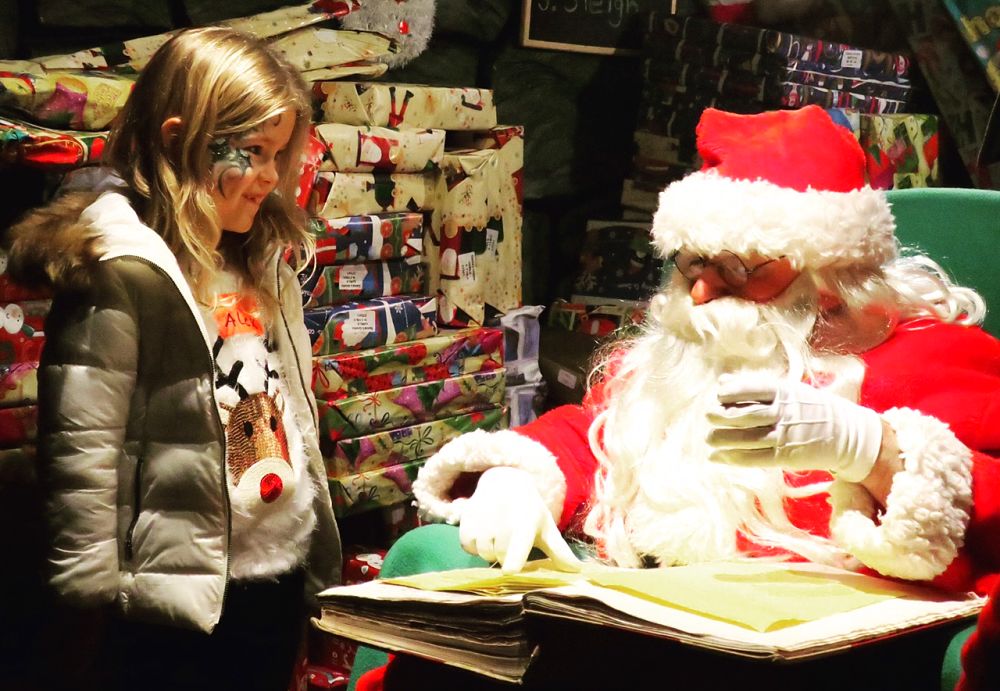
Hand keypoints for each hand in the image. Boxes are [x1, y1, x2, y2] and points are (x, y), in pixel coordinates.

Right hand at [459, 466, 580, 573]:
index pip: (518, 543)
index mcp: (527, 522)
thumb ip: (559, 551)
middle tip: (511, 541)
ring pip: (483, 552)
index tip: (510, 570)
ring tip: (498, 536)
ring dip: (489, 550)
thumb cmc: (529, 511)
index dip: (514, 558)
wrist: (505, 482)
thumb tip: (577, 571)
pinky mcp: (466, 518)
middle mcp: (503, 518)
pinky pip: (467, 546)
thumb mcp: (546, 527)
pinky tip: (483, 531)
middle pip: (500, 555)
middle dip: (505, 555)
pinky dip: (474, 545)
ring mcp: (482, 517)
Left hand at [706, 375, 882, 481]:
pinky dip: (733, 458)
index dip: (733, 391)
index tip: (718, 394)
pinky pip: (755, 458)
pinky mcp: (787, 456)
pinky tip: (718, 457)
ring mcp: (787, 436)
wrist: (848, 436)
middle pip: (747, 415)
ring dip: (724, 440)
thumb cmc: (813, 409)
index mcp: (787, 392)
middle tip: (707, 416)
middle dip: (723, 416)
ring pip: (748, 438)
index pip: (754, 389)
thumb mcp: (790, 391)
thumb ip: (756, 387)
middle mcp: (785, 413)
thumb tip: (722, 381)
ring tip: (708, 439)